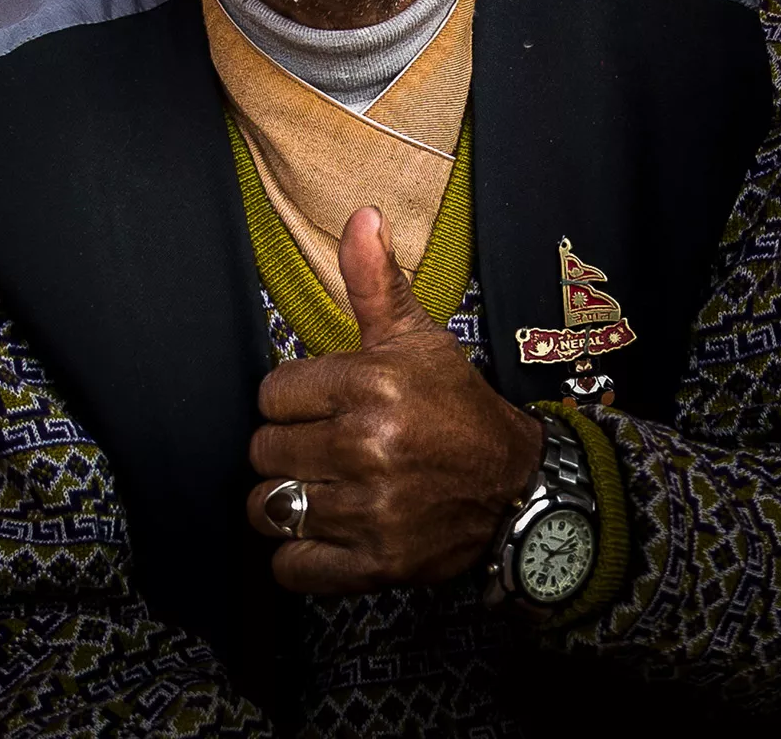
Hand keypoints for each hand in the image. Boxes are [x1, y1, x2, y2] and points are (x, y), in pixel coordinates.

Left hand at [247, 207, 542, 592]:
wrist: (515, 487)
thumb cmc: (455, 405)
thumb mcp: (418, 337)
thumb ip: (375, 279)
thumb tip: (361, 214)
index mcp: (372, 385)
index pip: (273, 393)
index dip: (293, 398)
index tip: (320, 403)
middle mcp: (367, 447)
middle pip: (265, 449)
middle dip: (286, 445)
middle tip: (321, 443)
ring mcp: (370, 510)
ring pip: (271, 506)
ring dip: (286, 499)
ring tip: (316, 485)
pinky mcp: (375, 563)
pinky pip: (293, 566)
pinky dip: (297, 554)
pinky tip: (320, 530)